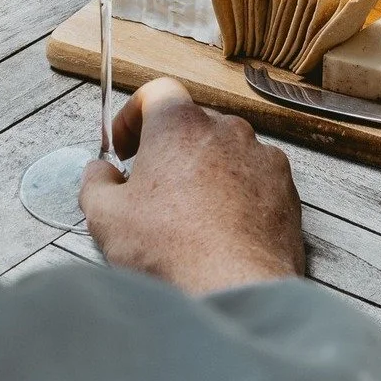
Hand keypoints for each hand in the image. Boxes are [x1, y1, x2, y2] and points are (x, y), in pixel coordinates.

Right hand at [80, 77, 304, 295]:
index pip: (157, 92)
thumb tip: (98, 172)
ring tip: (190, 217)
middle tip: (152, 189)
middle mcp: (226, 128)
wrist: (235, 288)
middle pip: (191, 124)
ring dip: (206, 172)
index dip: (134, 116)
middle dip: (170, 150)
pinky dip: (239, 194)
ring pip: (225, 152)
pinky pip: (255, 178)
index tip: (125, 146)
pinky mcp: (285, 186)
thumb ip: (95, 183)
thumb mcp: (106, 217)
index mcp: (180, 123)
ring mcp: (261, 155)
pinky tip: (223, 229)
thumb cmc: (170, 250)